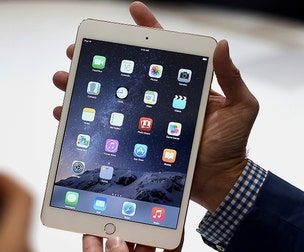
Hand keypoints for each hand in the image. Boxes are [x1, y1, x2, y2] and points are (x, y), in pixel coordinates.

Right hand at [52, 1, 258, 211]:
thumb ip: (231, 77)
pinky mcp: (136, 143)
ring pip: (110, 98)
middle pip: (125, 73)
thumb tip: (222, 44)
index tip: (133, 10)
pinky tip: (65, 112)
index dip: (148, 30)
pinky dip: (85, 119)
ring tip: (63, 76)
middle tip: (77, 50)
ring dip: (83, 86)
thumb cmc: (232, 145)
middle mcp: (160, 100)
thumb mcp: (240, 107)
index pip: (163, 53)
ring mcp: (146, 121)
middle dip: (99, 59)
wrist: (221, 183)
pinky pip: (106, 128)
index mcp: (183, 86)